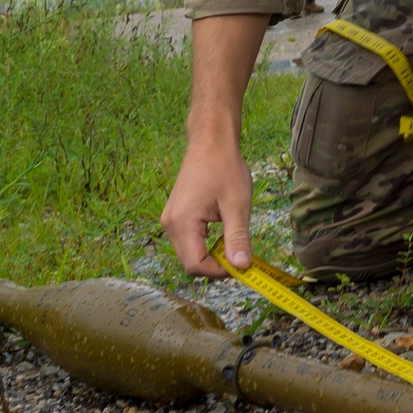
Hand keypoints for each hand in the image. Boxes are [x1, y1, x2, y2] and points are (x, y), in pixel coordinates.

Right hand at [160, 136, 253, 279]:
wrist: (211, 141)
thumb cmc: (225, 167)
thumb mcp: (237, 204)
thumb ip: (237, 237)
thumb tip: (241, 267)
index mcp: (182, 223)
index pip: (195, 266)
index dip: (219, 271)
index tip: (241, 263)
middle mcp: (170, 224)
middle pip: (190, 262)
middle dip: (215, 264)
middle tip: (239, 251)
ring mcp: (170, 219)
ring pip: (189, 252)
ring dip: (210, 253)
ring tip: (231, 235)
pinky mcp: (176, 215)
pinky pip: (188, 240)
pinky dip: (205, 242)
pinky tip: (221, 227)